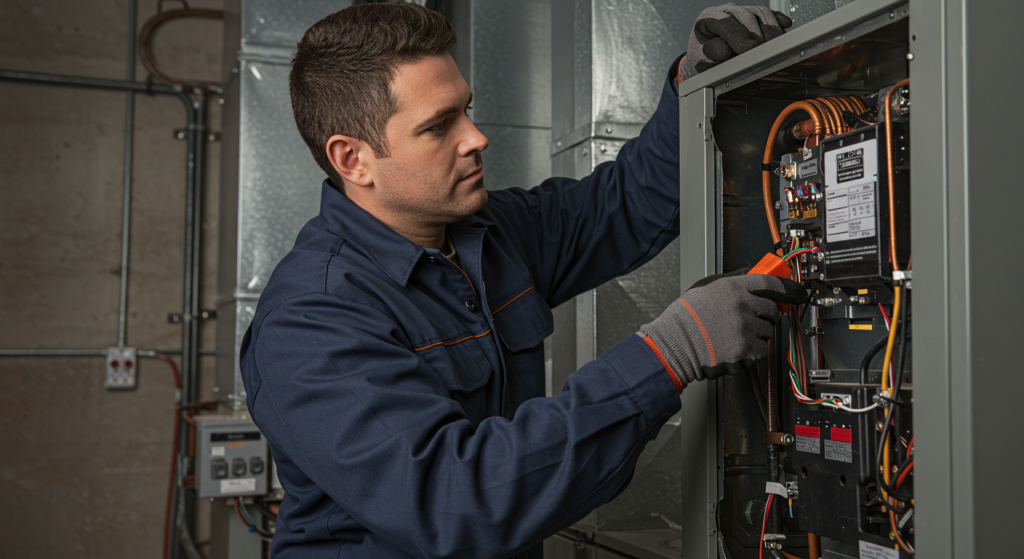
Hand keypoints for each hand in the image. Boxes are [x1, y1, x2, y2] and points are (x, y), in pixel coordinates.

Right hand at [638, 272, 806, 389]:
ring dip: (757, 333)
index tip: (798, 292)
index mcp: (732, 287)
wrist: (674, 345)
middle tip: (747, 319)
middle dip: (765, 314)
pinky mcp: (746, 350)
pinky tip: (732, 346)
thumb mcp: (706, 287)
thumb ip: (732, 279)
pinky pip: (761, 349)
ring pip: (768, 331)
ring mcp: (745, 329)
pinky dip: (751, 350)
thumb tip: (753, 274)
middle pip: (772, 309)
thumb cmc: (685, 318)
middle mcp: (742, 306)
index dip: (789, 287)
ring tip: (732, 333)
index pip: (771, 282)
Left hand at [680, 5, 792, 80]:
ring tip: (774, 47)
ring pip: (760, 13)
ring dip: (770, 29)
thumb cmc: (704, 59)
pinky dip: (778, 20)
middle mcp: (726, 11)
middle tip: (763, 51)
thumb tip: (725, 49)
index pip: (725, 23)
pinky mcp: (756, 16)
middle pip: (745, 15)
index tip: (748, 50)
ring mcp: (743, 12)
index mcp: (709, 17)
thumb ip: (713, 53)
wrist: (708, 60)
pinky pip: (770, 14)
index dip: (738, 36)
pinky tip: (785, 26)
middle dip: (756, 33)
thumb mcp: (703, 59)